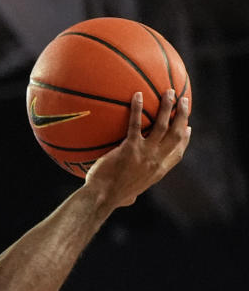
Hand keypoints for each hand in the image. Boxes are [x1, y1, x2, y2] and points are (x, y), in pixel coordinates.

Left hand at [85, 90, 191, 208]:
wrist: (102, 198)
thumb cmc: (109, 197)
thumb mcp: (129, 195)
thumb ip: (133, 191)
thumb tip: (129, 197)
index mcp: (159, 171)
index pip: (178, 152)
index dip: (185, 139)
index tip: (188, 127)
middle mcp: (157, 161)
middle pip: (176, 134)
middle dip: (182, 116)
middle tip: (183, 101)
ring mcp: (145, 154)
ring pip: (163, 126)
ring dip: (167, 107)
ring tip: (169, 92)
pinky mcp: (130, 148)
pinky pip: (136, 124)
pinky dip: (138, 109)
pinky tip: (137, 95)